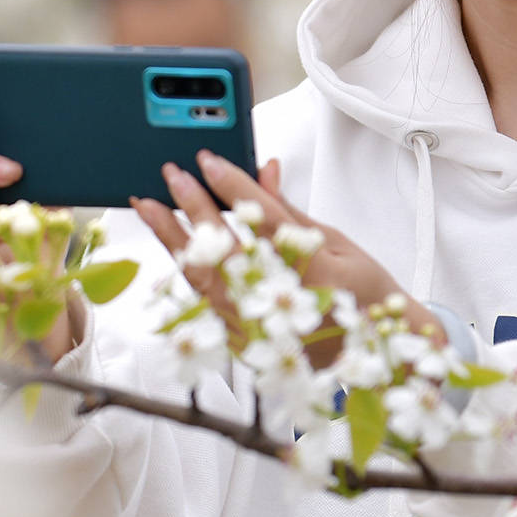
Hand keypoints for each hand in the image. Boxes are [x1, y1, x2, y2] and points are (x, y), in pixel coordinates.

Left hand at [131, 152, 401, 324]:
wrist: (367, 355)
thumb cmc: (361, 297)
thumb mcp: (336, 244)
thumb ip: (290, 211)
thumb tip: (264, 172)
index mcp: (315, 272)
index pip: (265, 221)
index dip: (233, 186)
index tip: (209, 161)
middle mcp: (282, 301)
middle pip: (227, 247)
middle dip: (194, 205)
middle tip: (173, 175)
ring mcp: (259, 325)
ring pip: (204, 276)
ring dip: (173, 238)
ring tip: (149, 206)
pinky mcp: (242, 338)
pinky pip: (202, 300)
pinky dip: (181, 268)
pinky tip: (166, 244)